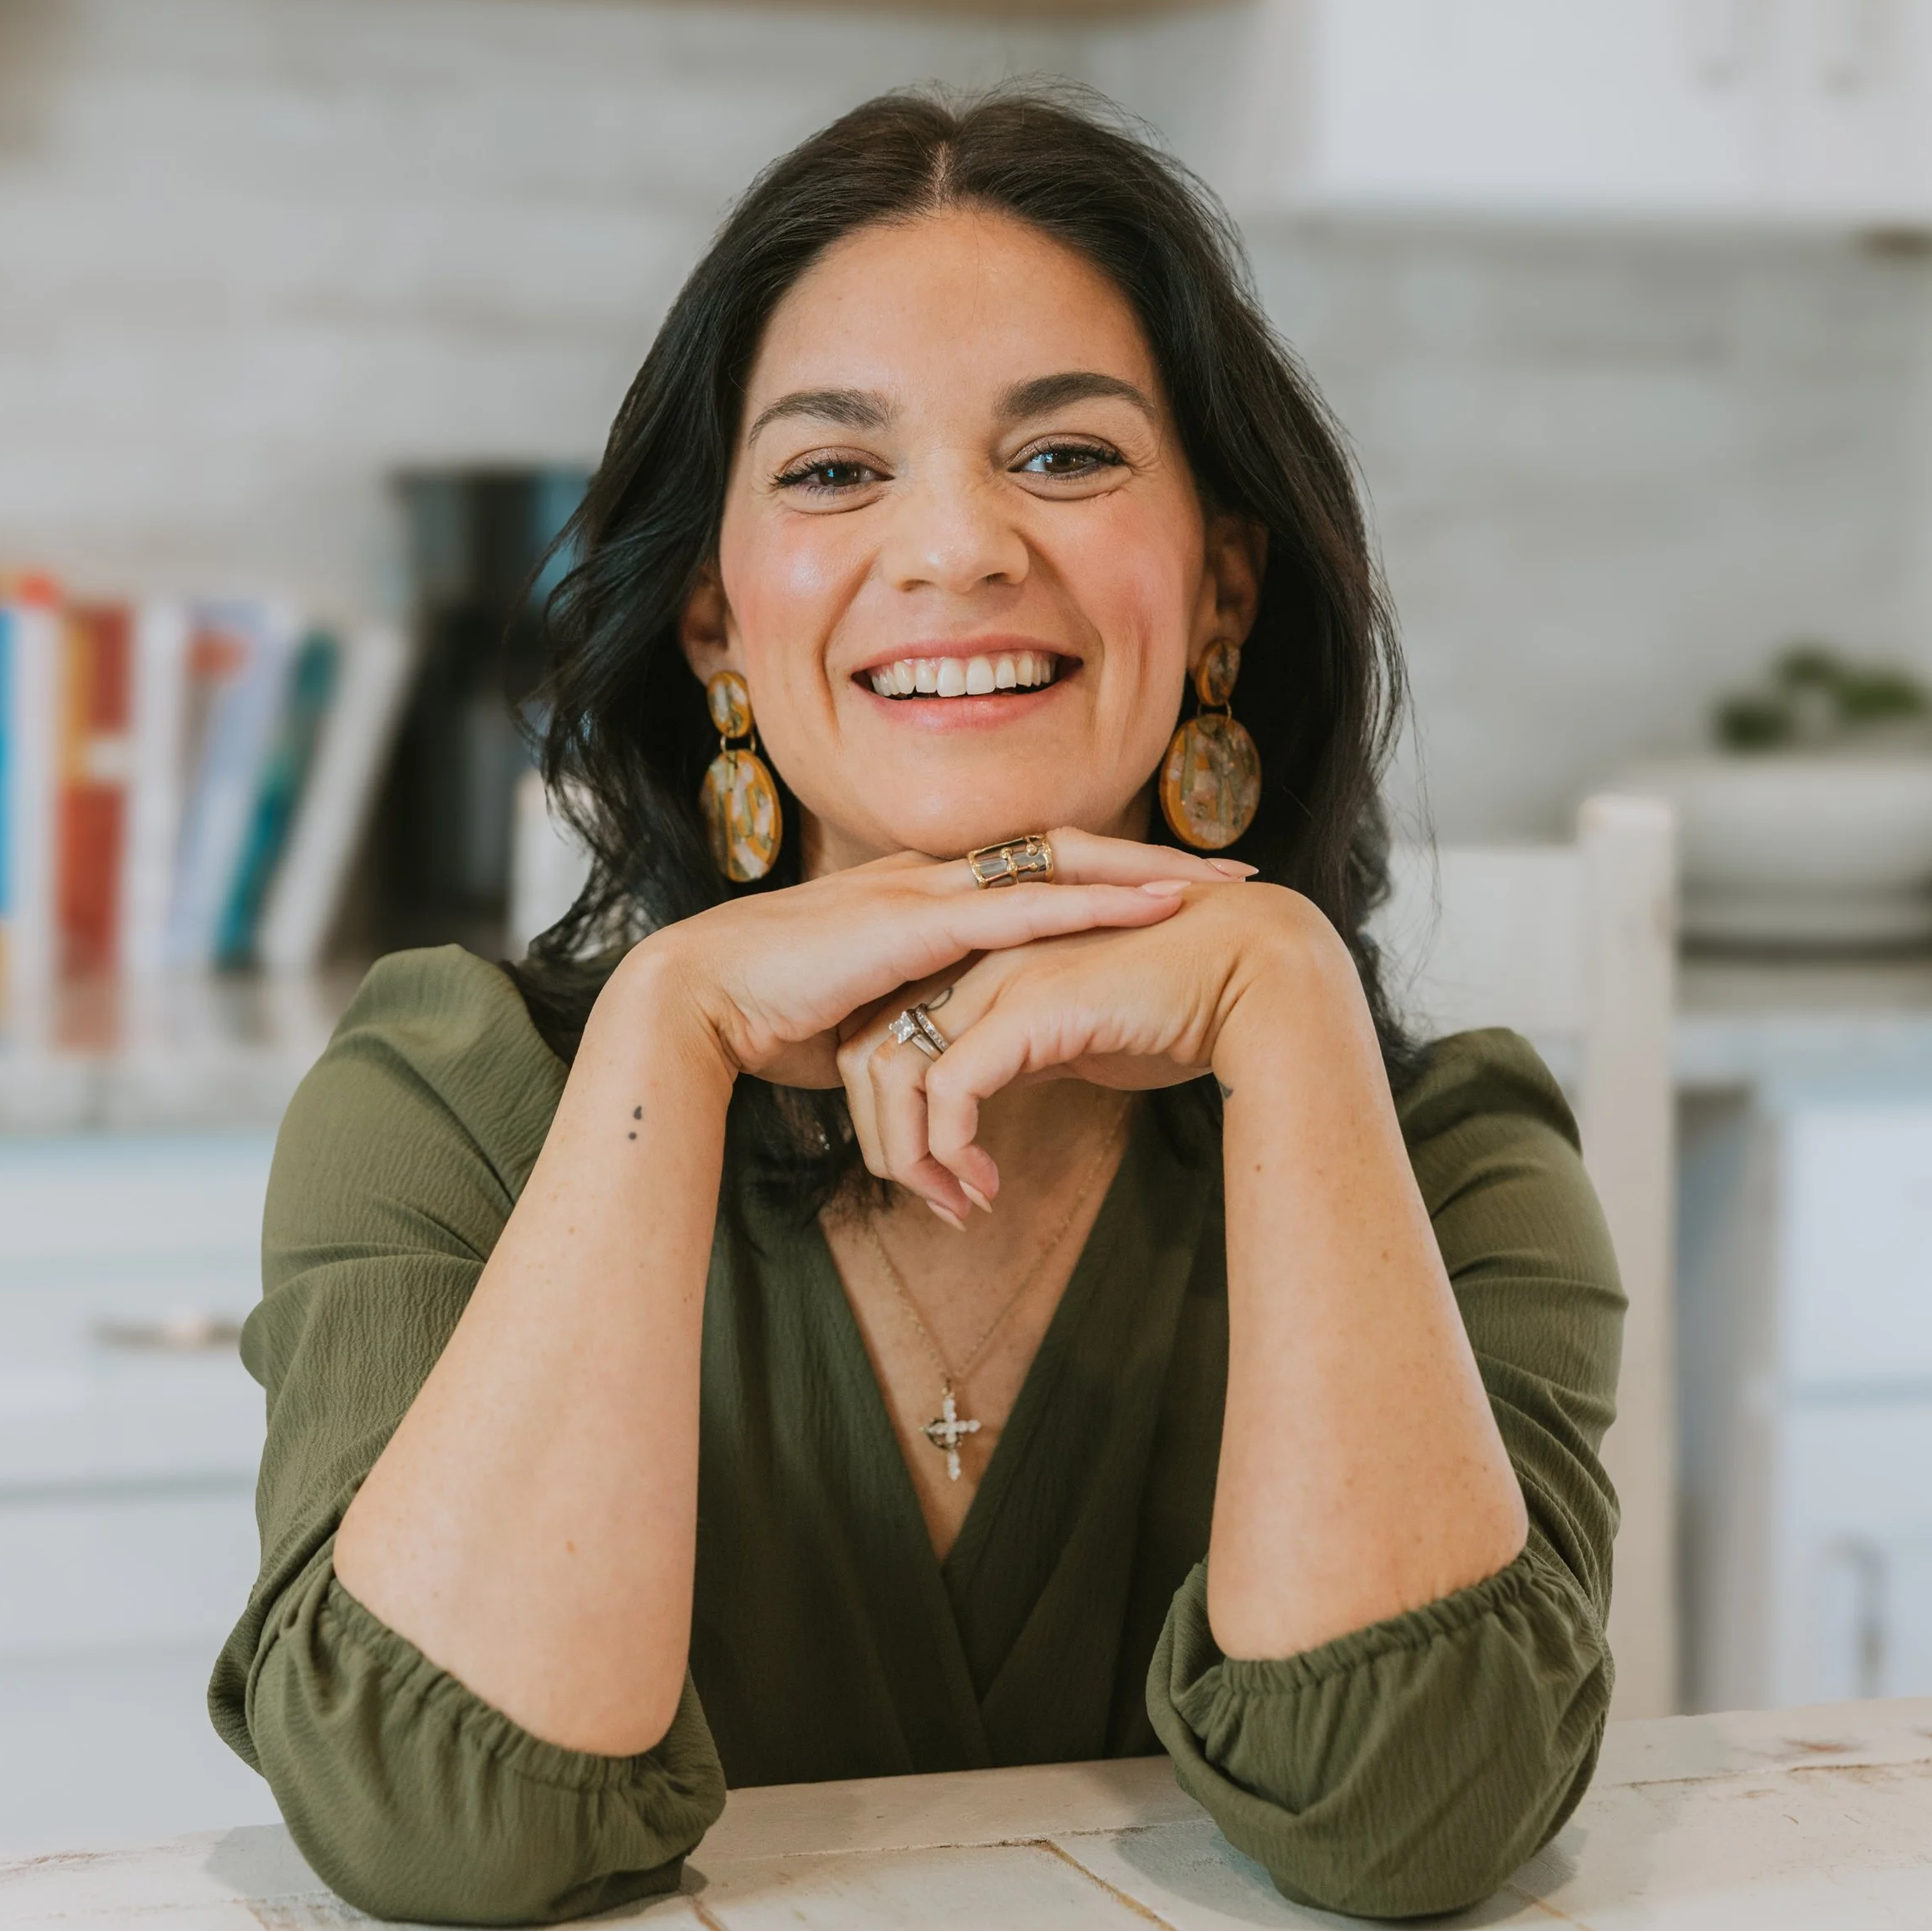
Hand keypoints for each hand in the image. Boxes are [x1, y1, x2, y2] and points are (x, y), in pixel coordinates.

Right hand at [597, 829, 1246, 1097]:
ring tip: (1220, 887)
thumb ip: (919, 1031)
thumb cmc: (766, 1020)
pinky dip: (1097, 901)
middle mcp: (931, 881)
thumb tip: (956, 1077)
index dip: (1105, 875)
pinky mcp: (917, 922)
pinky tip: (1153, 904)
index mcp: (922, 899)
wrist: (695, 1004)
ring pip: (1059, 865)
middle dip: (1153, 861)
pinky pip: (1025, 903)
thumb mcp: (867, 1021)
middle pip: (1065, 853)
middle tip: (1236, 873)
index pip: (1031, 873)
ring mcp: (925, 892)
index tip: (1177, 888)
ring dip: (1143, 874)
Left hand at [837, 880, 1350, 1216]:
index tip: (932, 1176)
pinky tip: (987, 1185)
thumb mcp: (1074, 1036)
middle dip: (882, 1138)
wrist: (1256, 978)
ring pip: (893, 1069)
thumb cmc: (1180, 1008)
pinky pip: (948, 1088)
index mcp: (982, 958)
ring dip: (909, 1154)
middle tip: (931, 1201)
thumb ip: (1021, 1053)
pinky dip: (950, 1148)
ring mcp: (998, 975)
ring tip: (955, 1203)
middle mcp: (977, 958)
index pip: (886, 1029)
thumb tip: (984, 1098)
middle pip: (868, 1049)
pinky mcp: (1027, 1007)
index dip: (890, 1109)